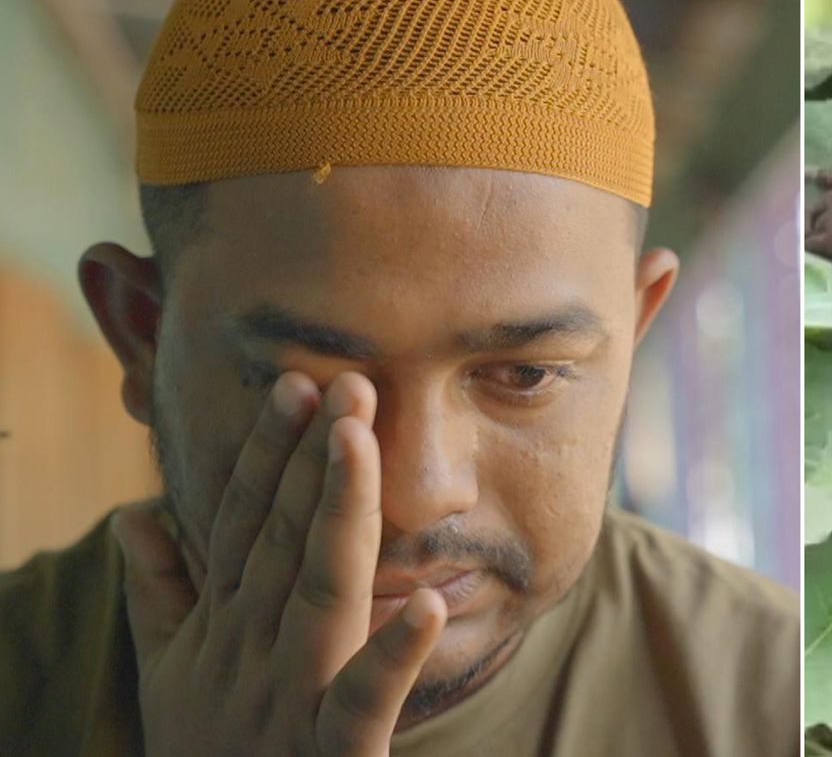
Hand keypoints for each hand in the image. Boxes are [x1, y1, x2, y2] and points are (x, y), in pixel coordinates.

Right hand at [111, 371, 444, 755]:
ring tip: (361, 442)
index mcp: (224, 628)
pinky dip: (392, 658)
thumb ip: (160, 594)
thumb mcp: (168, 674)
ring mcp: (288, 701)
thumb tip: (136, 515)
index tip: (297, 385)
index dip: (268, 456)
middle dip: (309, 459)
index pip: (243, 526)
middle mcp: (252, 653)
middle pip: (281, 541)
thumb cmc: (205, 754)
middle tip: (342, 380)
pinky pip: (362, 702)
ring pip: (319, 594)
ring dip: (340, 516)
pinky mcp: (330, 755)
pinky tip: (428, 604)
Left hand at [805, 169, 831, 264]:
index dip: (818, 176)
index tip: (807, 176)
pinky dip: (809, 245)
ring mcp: (831, 219)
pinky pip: (813, 243)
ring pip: (815, 224)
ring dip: (813, 230)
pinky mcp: (830, 240)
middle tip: (813, 219)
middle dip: (815, 212)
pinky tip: (807, 248)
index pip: (831, 176)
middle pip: (818, 204)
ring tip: (811, 237)